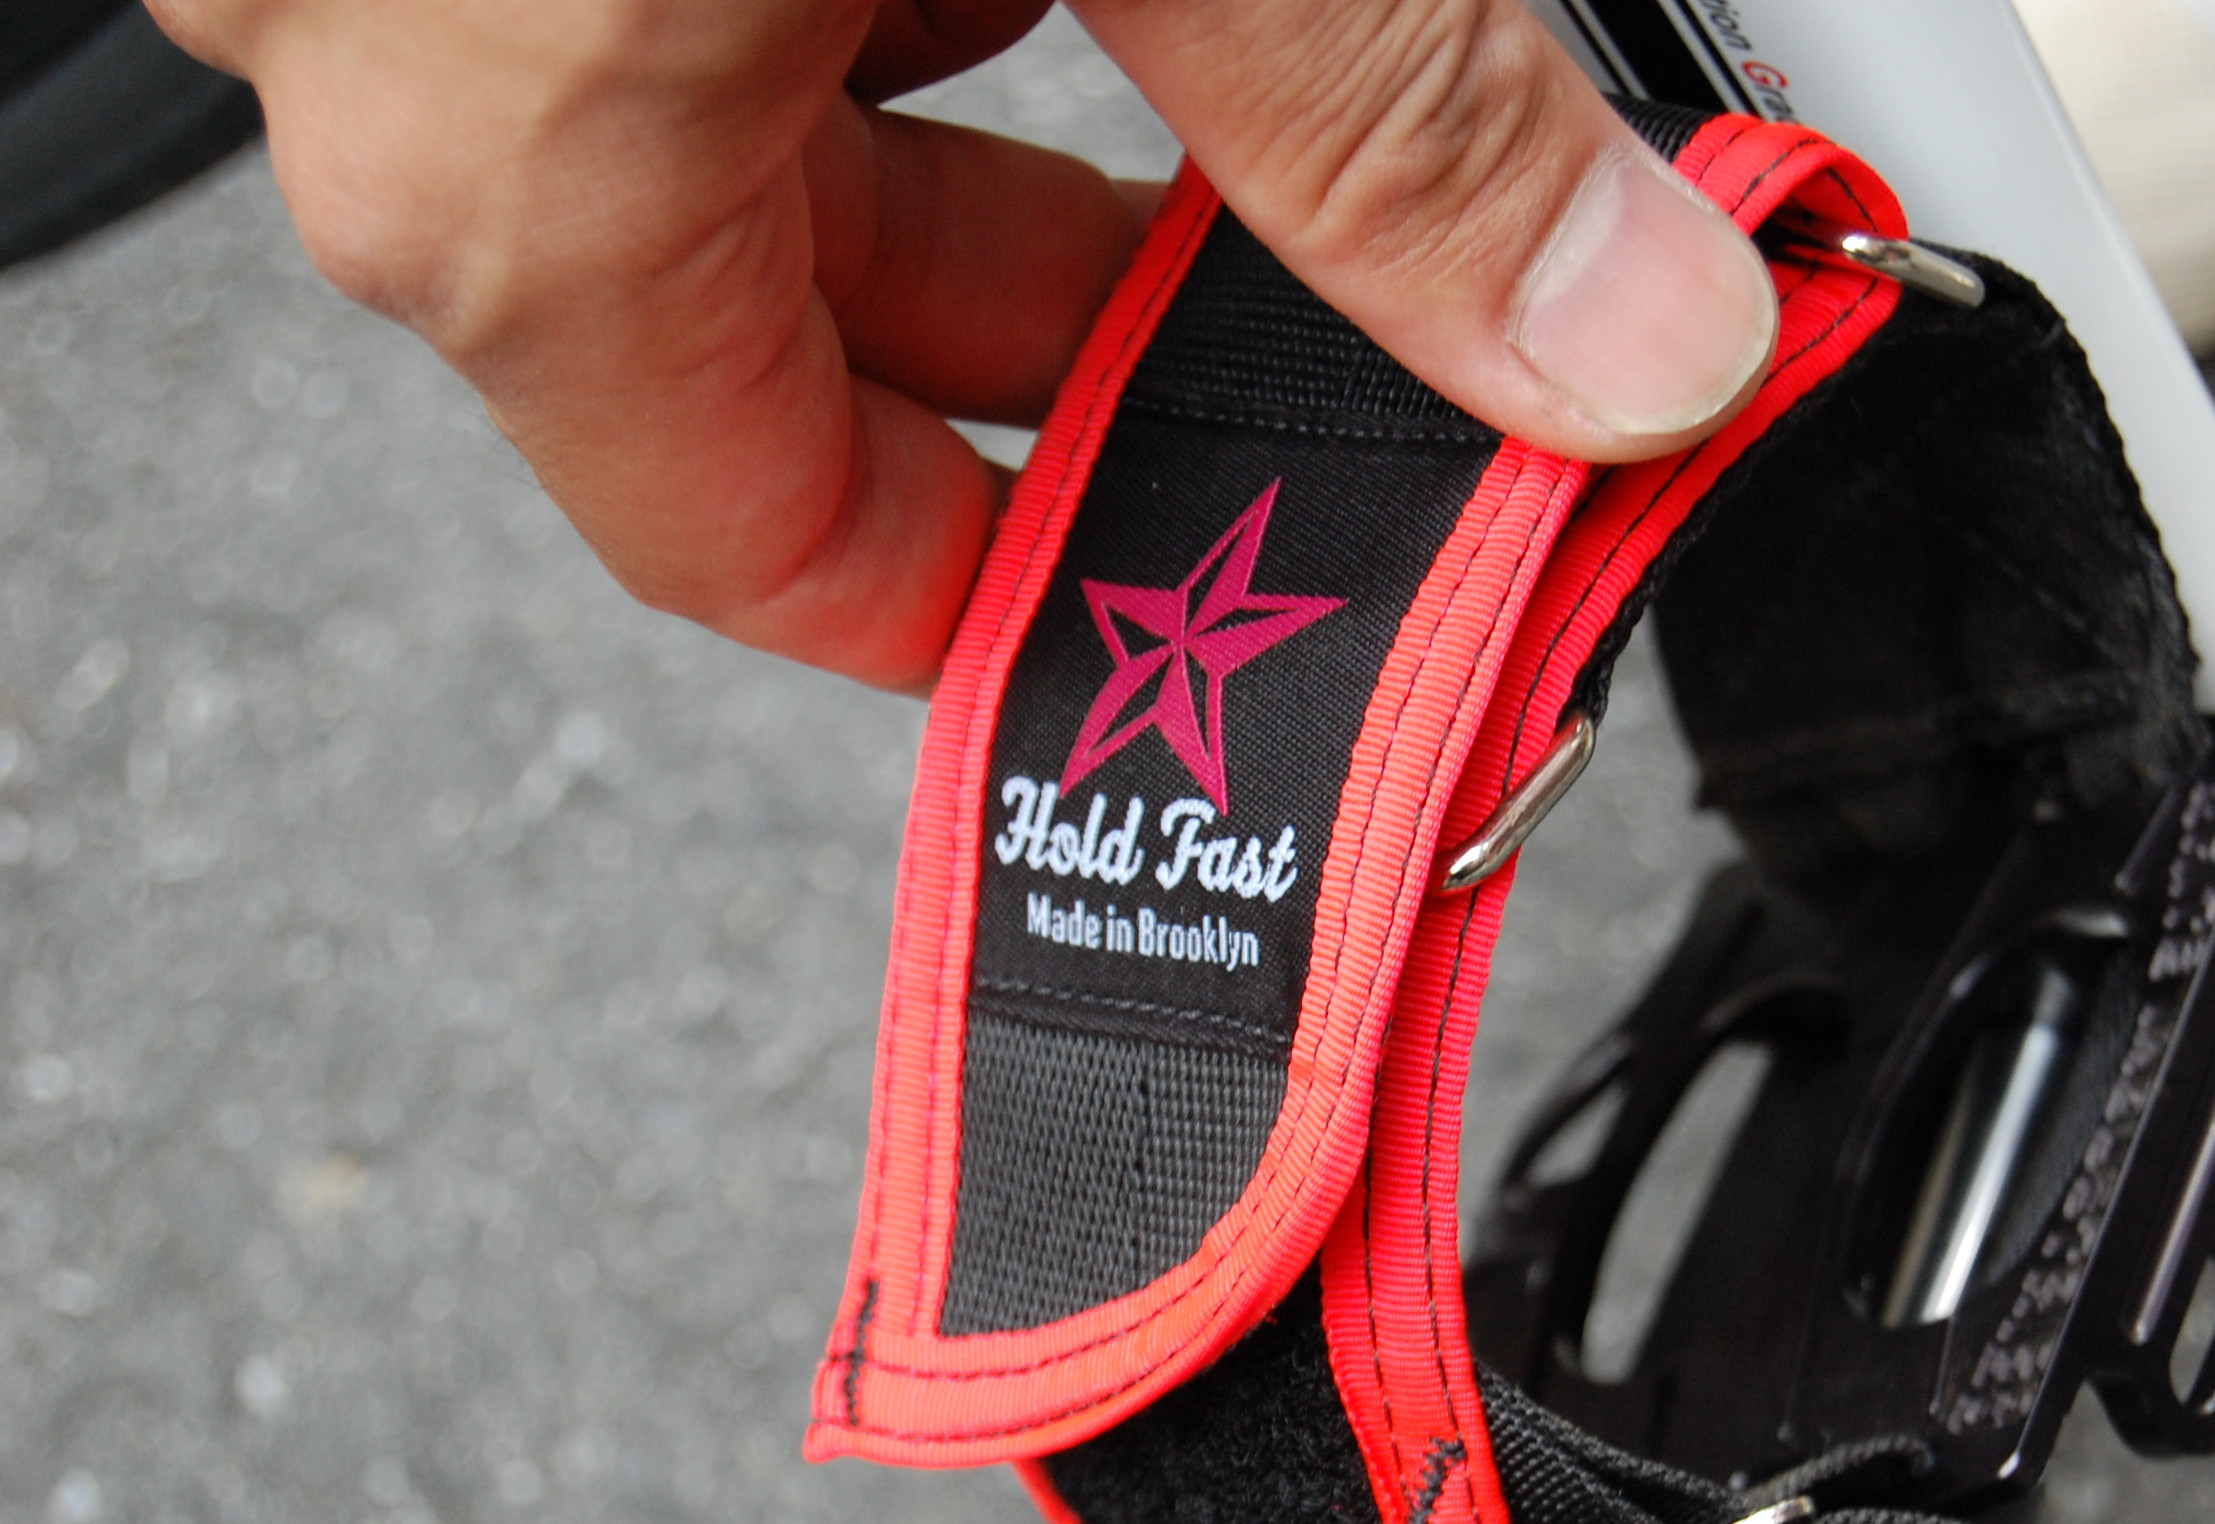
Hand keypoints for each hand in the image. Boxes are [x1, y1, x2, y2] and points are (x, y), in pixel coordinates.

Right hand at [146, 0, 1781, 690]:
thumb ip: (1393, 127)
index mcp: (521, 169)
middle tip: (1329, 286)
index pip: (763, 534)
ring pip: (774, 61)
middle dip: (1085, 295)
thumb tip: (1611, 329)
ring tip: (1248, 16)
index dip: (1005, 589)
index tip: (1195, 575)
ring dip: (1032, 65)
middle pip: (797, 297)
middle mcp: (417, 28)